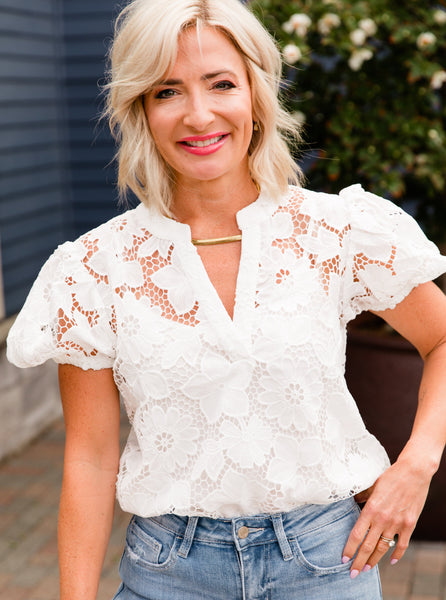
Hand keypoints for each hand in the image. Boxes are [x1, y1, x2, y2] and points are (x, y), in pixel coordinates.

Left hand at [342, 459, 430, 578]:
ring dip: (374, 560)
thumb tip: (352, 503)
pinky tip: (392, 561)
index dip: (350, 549)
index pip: (356, 535)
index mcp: (371, 509)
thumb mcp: (371, 484)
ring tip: (367, 569)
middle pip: (368, 546)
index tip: (344, 559)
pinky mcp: (409, 524)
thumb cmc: (390, 476)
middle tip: (353, 574)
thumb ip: (362, 497)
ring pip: (383, 548)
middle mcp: (383, 519)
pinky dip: (397, 554)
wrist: (413, 472)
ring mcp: (397, 523)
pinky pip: (402, 544)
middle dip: (359, 562)